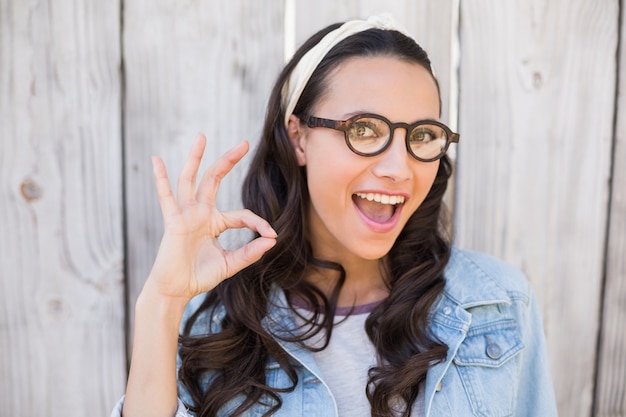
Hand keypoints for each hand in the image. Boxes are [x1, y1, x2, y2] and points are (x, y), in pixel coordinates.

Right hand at [145, 134, 276, 301]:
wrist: (177, 290)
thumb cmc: (199, 276)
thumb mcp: (230, 263)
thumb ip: (250, 252)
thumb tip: (272, 240)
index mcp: (215, 222)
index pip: (242, 214)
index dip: (259, 223)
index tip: (272, 234)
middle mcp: (201, 213)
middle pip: (215, 179)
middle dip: (229, 160)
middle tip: (245, 142)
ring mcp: (186, 214)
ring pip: (191, 179)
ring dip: (196, 158)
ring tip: (202, 136)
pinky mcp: (174, 221)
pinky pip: (166, 197)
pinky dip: (161, 179)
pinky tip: (157, 160)